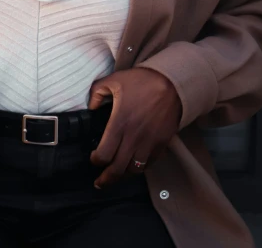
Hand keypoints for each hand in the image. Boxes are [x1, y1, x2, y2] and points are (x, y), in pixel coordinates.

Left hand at [87, 68, 181, 188]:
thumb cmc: (141, 81)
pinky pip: (149, 163)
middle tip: (99, 182)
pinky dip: (140, 168)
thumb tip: (90, 107)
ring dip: (123, 175)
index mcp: (120, 123)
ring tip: (116, 177)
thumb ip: (96, 93)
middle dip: (106, 179)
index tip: (93, 159)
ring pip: (134, 170)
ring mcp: (150, 142)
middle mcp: (134, 137)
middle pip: (118, 168)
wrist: (171, 82)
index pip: (104, 154)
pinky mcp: (162, 143)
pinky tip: (133, 166)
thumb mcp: (113, 80)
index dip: (96, 161)